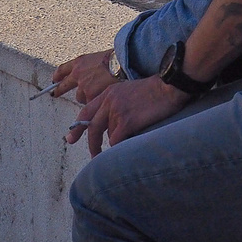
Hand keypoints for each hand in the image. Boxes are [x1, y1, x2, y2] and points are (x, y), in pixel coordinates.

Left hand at [51, 50, 119, 104]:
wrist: (125, 63)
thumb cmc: (118, 59)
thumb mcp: (101, 58)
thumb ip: (92, 67)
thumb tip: (93, 74)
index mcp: (80, 62)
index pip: (63, 69)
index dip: (58, 75)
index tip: (55, 79)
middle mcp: (78, 74)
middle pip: (64, 86)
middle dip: (59, 90)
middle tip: (54, 94)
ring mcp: (83, 86)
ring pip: (81, 97)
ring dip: (87, 96)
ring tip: (100, 92)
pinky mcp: (90, 95)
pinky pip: (90, 102)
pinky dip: (96, 101)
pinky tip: (104, 97)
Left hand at [65, 76, 189, 156]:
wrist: (170, 86)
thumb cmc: (156, 89)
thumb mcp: (129, 90)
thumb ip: (116, 103)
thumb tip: (111, 124)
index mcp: (108, 93)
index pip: (85, 112)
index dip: (77, 128)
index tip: (71, 138)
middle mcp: (109, 102)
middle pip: (92, 128)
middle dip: (92, 144)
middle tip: (94, 155)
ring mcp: (116, 112)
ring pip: (110, 135)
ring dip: (119, 139)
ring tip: (134, 134)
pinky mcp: (126, 122)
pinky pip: (117, 141)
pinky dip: (122, 144)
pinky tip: (132, 141)